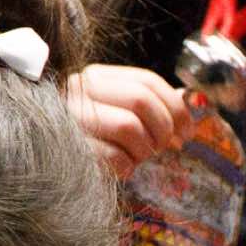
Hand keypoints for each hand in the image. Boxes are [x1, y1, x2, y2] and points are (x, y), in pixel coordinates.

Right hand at [64, 63, 193, 177]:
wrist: (58, 164)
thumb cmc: (97, 139)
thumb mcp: (121, 114)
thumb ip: (150, 106)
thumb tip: (187, 105)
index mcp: (97, 77)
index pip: (147, 80)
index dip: (176, 108)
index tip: (187, 132)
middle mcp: (80, 90)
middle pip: (141, 100)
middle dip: (163, 129)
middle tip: (163, 147)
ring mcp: (71, 118)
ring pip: (129, 127)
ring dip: (144, 149)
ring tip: (137, 156)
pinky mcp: (71, 147)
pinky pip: (115, 156)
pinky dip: (127, 167)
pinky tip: (120, 167)